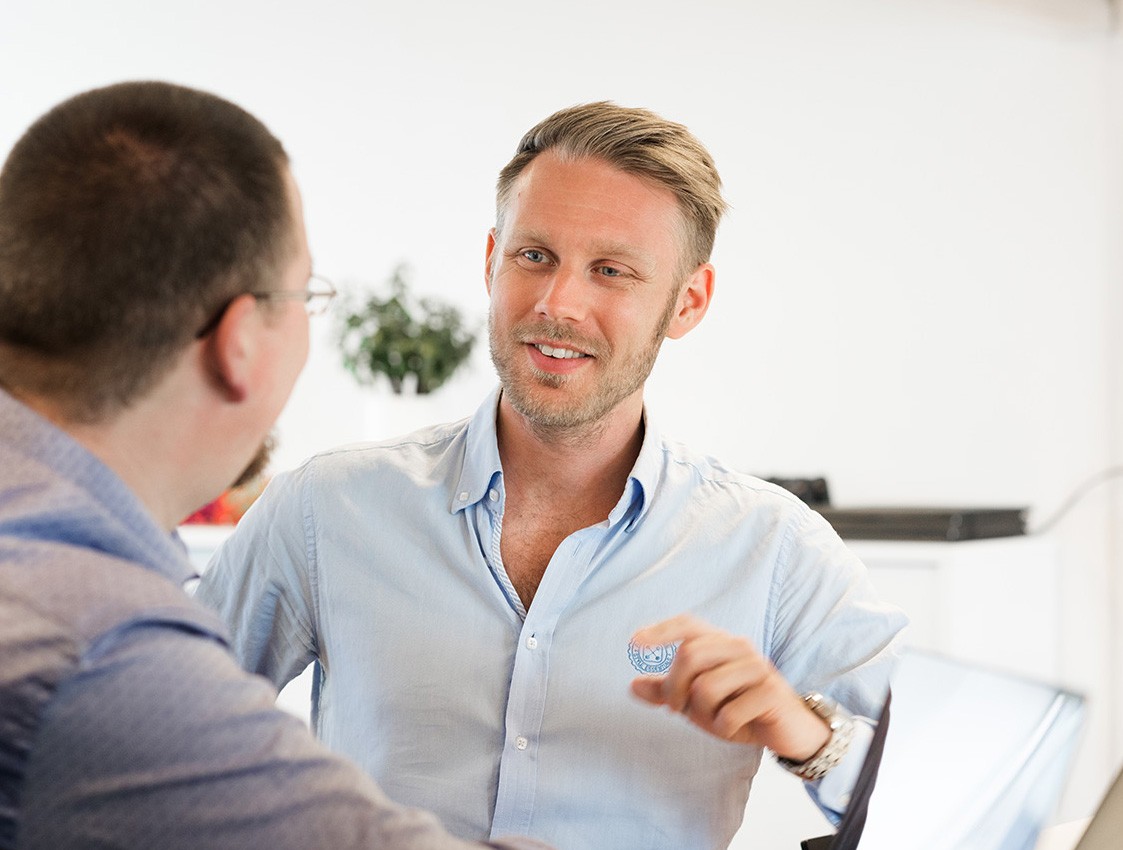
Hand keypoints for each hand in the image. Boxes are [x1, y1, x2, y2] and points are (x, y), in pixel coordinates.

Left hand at [629, 613, 828, 761]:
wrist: (789, 730)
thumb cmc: (740, 708)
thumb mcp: (699, 701)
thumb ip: (668, 692)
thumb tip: (633, 686)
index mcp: (720, 642)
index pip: (688, 624)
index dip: (660, 631)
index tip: (634, 644)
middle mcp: (739, 647)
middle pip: (688, 656)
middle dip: (674, 689)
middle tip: (677, 710)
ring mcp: (756, 667)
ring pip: (704, 688)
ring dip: (702, 715)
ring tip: (718, 719)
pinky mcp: (770, 692)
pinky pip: (727, 714)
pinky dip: (724, 729)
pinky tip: (737, 728)